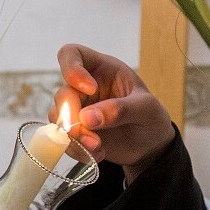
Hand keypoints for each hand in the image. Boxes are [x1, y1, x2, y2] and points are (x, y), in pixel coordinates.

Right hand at [53, 44, 173, 181]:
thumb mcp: (146, 109)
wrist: (151, 146)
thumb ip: (120, 109)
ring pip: (58, 119)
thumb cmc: (151, 117)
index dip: (72, 69)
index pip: (72, 54)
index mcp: (101, 69)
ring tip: (97, 148)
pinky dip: (76, 150)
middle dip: (72, 117)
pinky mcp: (75, 132)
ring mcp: (77, 110)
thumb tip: (87, 118)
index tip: (89, 89)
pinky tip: (97, 154)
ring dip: (74, 137)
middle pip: (62, 94)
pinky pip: (63, 139)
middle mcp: (83, 87)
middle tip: (89, 135)